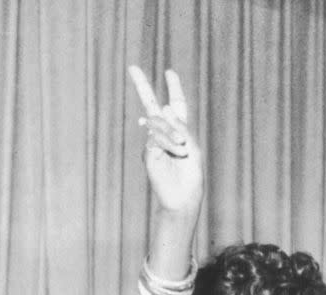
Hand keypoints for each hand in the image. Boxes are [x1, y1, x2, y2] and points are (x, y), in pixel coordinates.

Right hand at [138, 69, 202, 218]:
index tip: (170, 72)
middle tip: (132, 68)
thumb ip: (181, 127)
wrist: (183, 196)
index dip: (174, 88)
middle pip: (152, 105)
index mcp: (179, 130)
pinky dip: (169, 143)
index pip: (176, 105)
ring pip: (158, 124)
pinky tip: (177, 152)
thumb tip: (164, 108)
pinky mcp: (148, 152)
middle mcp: (164, 133)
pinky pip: (156, 138)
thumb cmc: (191, 174)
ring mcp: (154, 142)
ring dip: (173, 134)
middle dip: (142, 86)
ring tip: (182, 149)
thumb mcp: (193, 147)